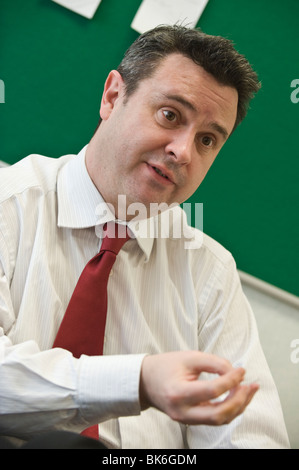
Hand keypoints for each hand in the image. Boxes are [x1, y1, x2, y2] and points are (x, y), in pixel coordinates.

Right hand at [139, 350, 257, 425]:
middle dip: (239, 401)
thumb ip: (213, 363)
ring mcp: (186, 420)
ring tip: (250, 389)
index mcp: (178, 393)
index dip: (231, 380)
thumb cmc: (166, 366)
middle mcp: (182, 412)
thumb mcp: (188, 357)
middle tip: (250, 385)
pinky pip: (215, 419)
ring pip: (220, 420)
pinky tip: (238, 396)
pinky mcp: (191, 421)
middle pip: (219, 415)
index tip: (242, 370)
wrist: (145, 382)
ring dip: (238, 406)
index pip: (212, 391)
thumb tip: (235, 372)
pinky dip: (230, 409)